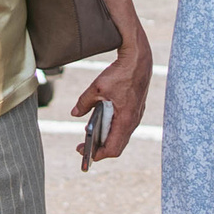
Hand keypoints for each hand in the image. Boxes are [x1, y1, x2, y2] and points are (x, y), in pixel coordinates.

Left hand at [68, 41, 152, 168]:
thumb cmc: (120, 73)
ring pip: (121, 137)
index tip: (85, 153)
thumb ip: (84, 102)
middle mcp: (133, 121)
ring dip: (106, 139)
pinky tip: (101, 122)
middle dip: (100, 149)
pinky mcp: (136, 110)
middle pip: (117, 146)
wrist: (139, 59)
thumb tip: (75, 114)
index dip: (98, 155)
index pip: (113, 149)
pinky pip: (124, 127)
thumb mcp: (97, 87)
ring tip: (90, 136)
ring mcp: (136, 116)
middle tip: (83, 147)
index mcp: (125, 120)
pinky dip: (112, 129)